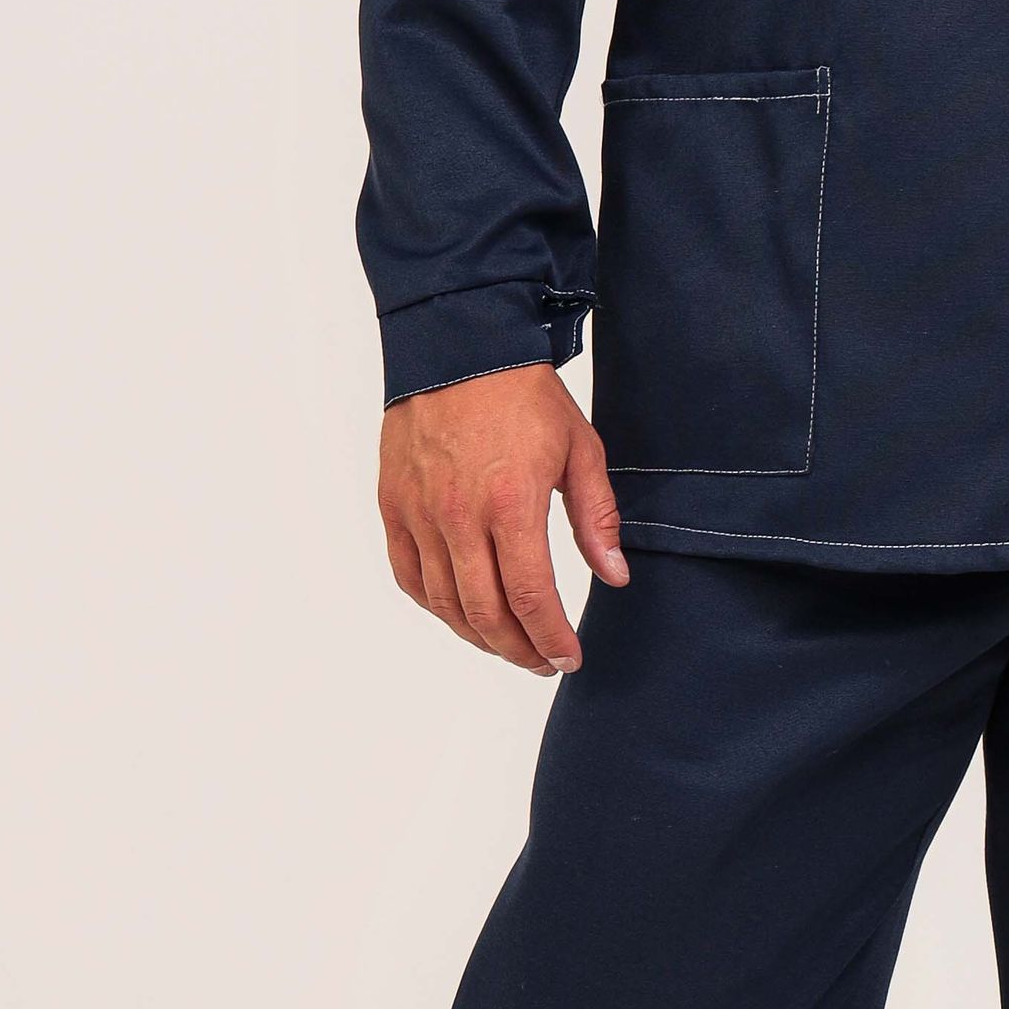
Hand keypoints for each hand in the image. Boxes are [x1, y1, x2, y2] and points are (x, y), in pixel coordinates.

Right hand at [377, 360, 627, 672]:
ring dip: (479, 636)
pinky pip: (408, 576)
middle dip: (519, 649)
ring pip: (445, 603)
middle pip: (486, 613)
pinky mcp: (394, 506)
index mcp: (511, 503)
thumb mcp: (580, 450)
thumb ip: (596, 519)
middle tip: (542, 661)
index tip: (568, 657)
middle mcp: (459, 516)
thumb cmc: (523, 395)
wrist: (458, 347)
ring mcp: (420, 514)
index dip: (551, 638)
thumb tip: (615, 576)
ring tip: (508, 645)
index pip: (531, 597)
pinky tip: (461, 614)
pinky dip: (435, 606)